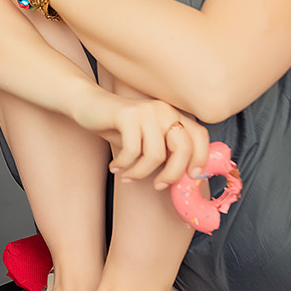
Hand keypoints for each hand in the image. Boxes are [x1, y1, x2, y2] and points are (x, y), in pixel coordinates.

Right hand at [71, 89, 209, 187]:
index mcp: (172, 115)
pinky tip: (115, 166)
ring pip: (156, 154)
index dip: (201, 157)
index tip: (191, 176)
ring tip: (128, 176)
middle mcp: (164, 110)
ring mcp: (146, 111)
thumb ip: (163, 153)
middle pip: (183, 148)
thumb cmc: (118, 127)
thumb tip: (179, 179)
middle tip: (159, 186)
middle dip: (173, 174)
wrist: (88, 105)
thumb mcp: (145, 140)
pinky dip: (124, 164)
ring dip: (140, 172)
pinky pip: (133, 150)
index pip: (200, 135)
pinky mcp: (127, 114)